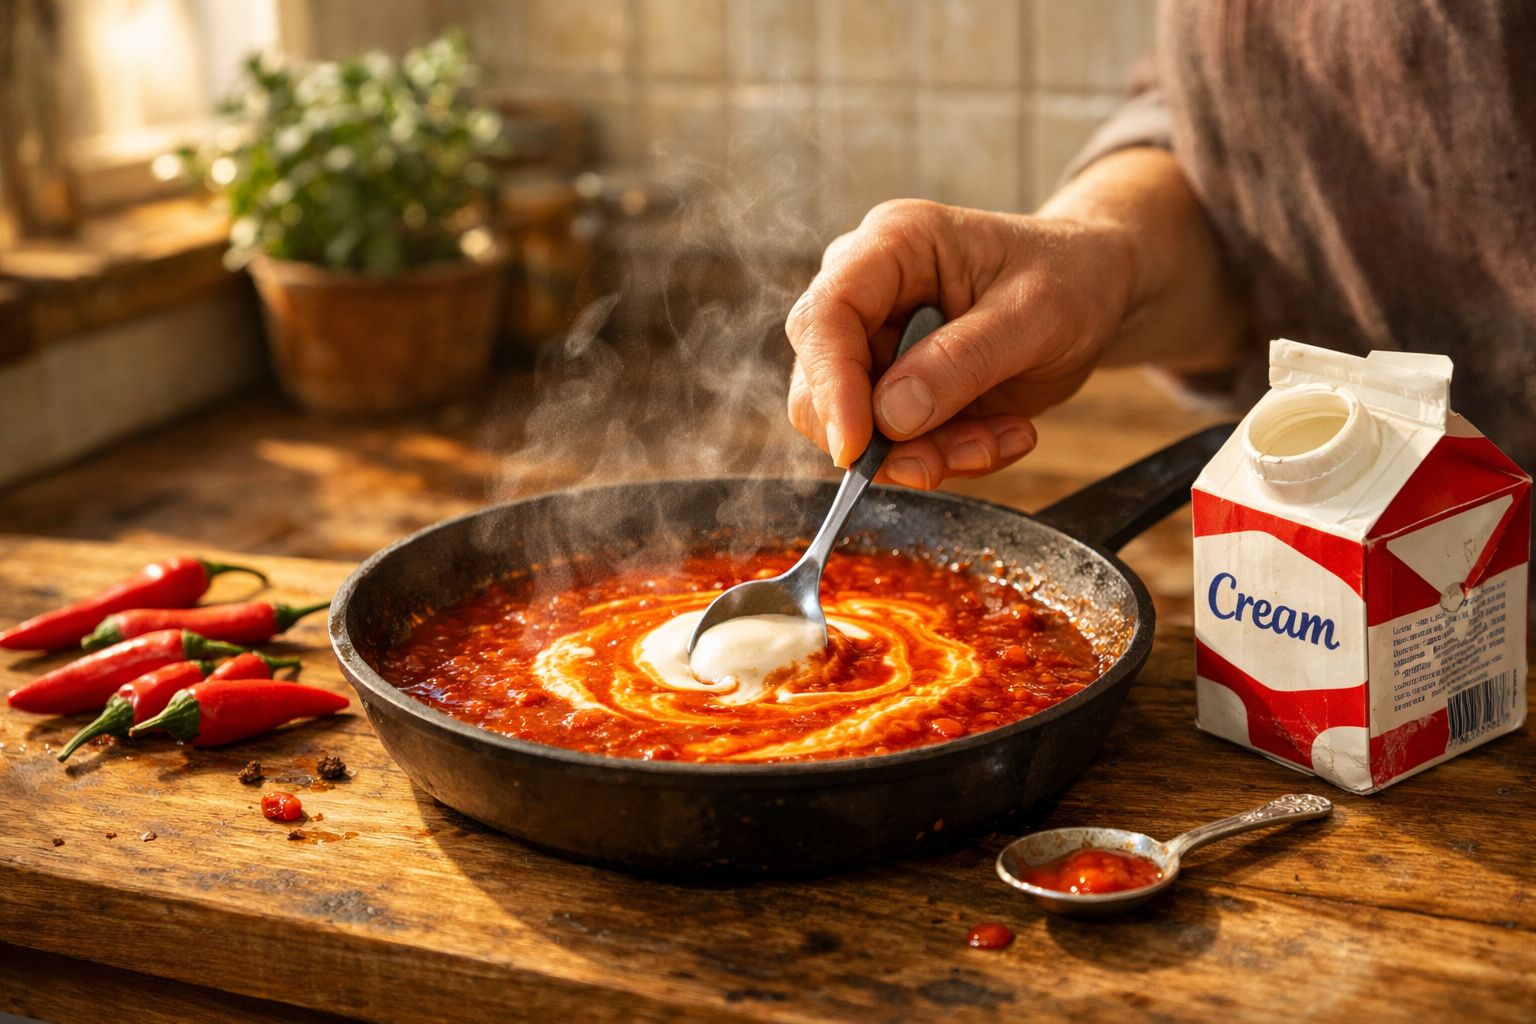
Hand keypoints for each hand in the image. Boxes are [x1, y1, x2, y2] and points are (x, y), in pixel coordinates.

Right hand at [786, 148, 1246, 488]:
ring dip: (925, 454)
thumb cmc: (1072, 277)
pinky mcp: (896, 386)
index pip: (826, 316)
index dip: (831, 387)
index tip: (856, 449)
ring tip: (1003, 438)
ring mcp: (878, 341)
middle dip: (880, 437)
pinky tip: (1003, 434)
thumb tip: (889, 417)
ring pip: (855, 426)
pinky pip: (894, 444)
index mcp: (894, 245)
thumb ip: (963, 361)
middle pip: (820, 380)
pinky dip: (947, 455)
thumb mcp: (1037, 315)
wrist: (1098, 288)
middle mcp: (869, 291)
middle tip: (944, 462)